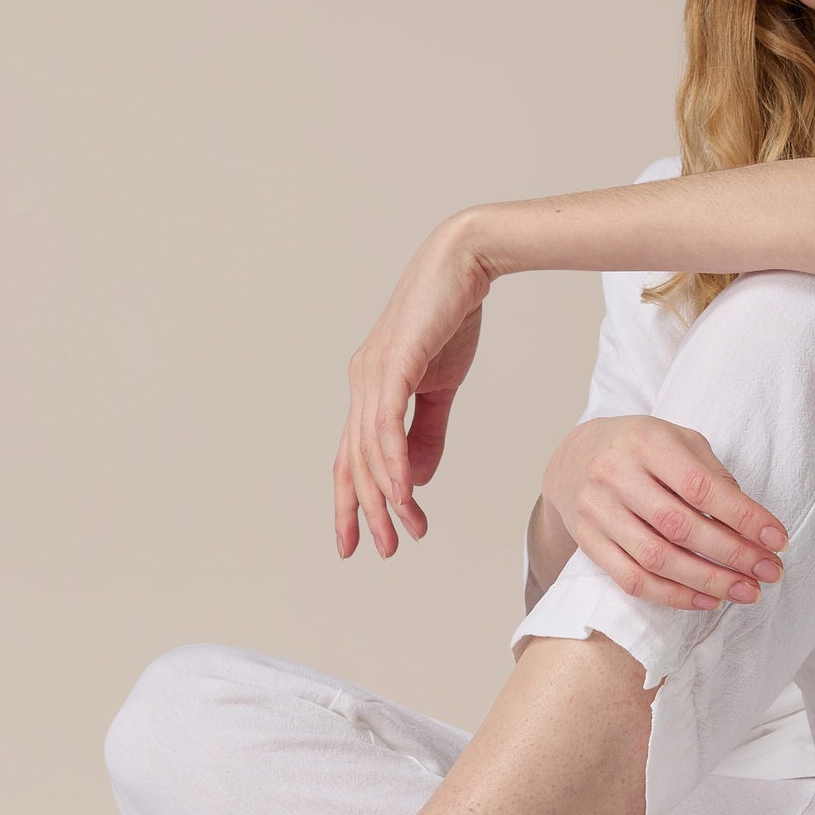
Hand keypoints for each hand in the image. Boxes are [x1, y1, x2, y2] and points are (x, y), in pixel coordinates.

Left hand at [334, 215, 493, 558]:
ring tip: (403, 529)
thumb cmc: (450, 318)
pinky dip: (391, 462)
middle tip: (383, 549)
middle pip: (353, 461)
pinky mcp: (393, 363)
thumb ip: (426, 432)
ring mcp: (372, 373)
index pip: (350, 456)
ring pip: (367, 450)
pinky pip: (386, 424)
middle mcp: (361, 383)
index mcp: (370, 388)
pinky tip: (400, 492)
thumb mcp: (441, 387)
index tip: (356, 540)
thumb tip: (412, 478)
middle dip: (366, 511)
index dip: (350, 500)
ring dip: (384, 496)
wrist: (465, 265)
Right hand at [544, 415, 787, 609]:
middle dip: (732, 554)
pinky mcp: (588, 541)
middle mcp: (616, 475)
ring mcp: (598, 511)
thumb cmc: (643, 449)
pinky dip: (673, 596)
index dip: (742, 516)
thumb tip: (752, 526)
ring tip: (746, 592)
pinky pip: (632, 579)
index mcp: (647, 443)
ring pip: (657, 559)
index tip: (776, 539)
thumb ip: (713, 476)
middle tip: (769, 572)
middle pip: (680, 526)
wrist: (576, 458)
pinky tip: (707, 600)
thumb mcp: (680, 442)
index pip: (700, 486)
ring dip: (708, 581)